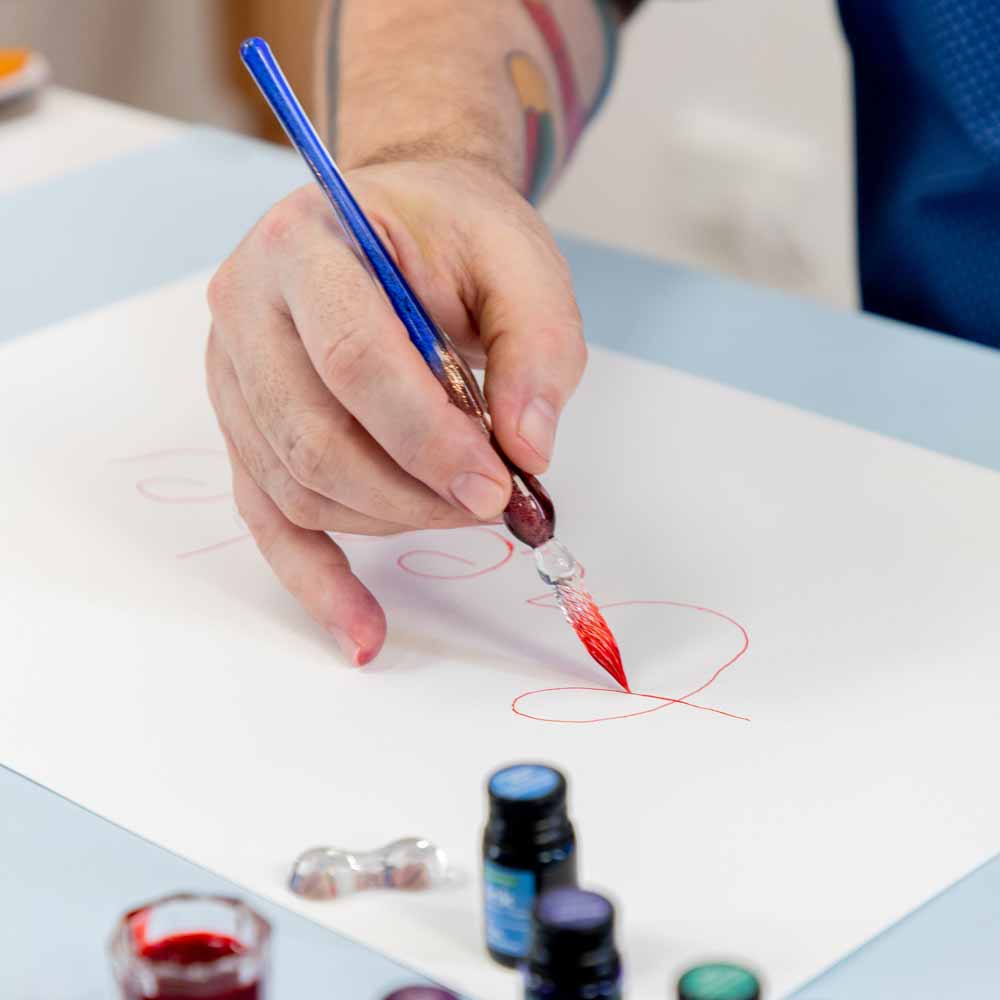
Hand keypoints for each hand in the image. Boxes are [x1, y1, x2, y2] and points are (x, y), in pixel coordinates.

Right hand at [205, 159, 585, 664]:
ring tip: (461, 509)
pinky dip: (318, 582)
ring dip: (391, 519)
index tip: (497, 484)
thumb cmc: (453, 236)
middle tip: (491, 505)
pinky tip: (364, 631)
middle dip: (413, 490)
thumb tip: (527, 452)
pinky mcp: (246, 430)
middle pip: (314, 436)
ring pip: (298, 486)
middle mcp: (245, 310)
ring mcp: (233, 376)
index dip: (427, 436)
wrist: (393, 223)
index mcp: (304, 245)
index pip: (352, 359)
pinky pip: (270, 520)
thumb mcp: (520, 261)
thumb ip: (539, 346)